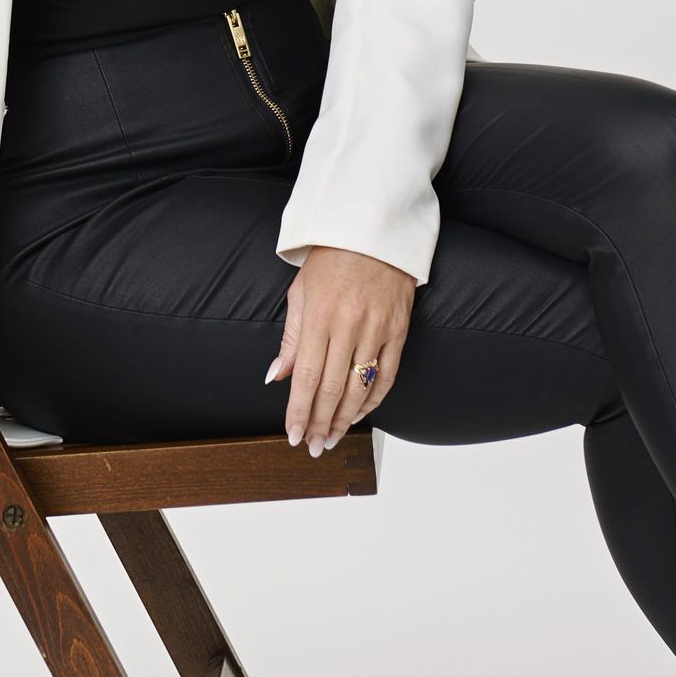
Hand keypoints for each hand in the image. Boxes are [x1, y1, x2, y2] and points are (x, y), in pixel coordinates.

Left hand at [266, 245, 415, 453]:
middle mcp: (348, 325)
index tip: (294, 435)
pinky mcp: (399, 330)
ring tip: (333, 439)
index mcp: (319, 316)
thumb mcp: (301, 291)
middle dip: (320, 423)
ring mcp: (377, 329)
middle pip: (332, 389)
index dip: (299, 411)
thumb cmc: (332, 258)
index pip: (306, 377)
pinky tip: (360, 414)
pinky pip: (387, 375)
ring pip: (360, 388)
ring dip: (345, 420)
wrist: (375, 229)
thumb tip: (276, 377)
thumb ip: (290, 339)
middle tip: (313, 446)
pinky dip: (373, 400)